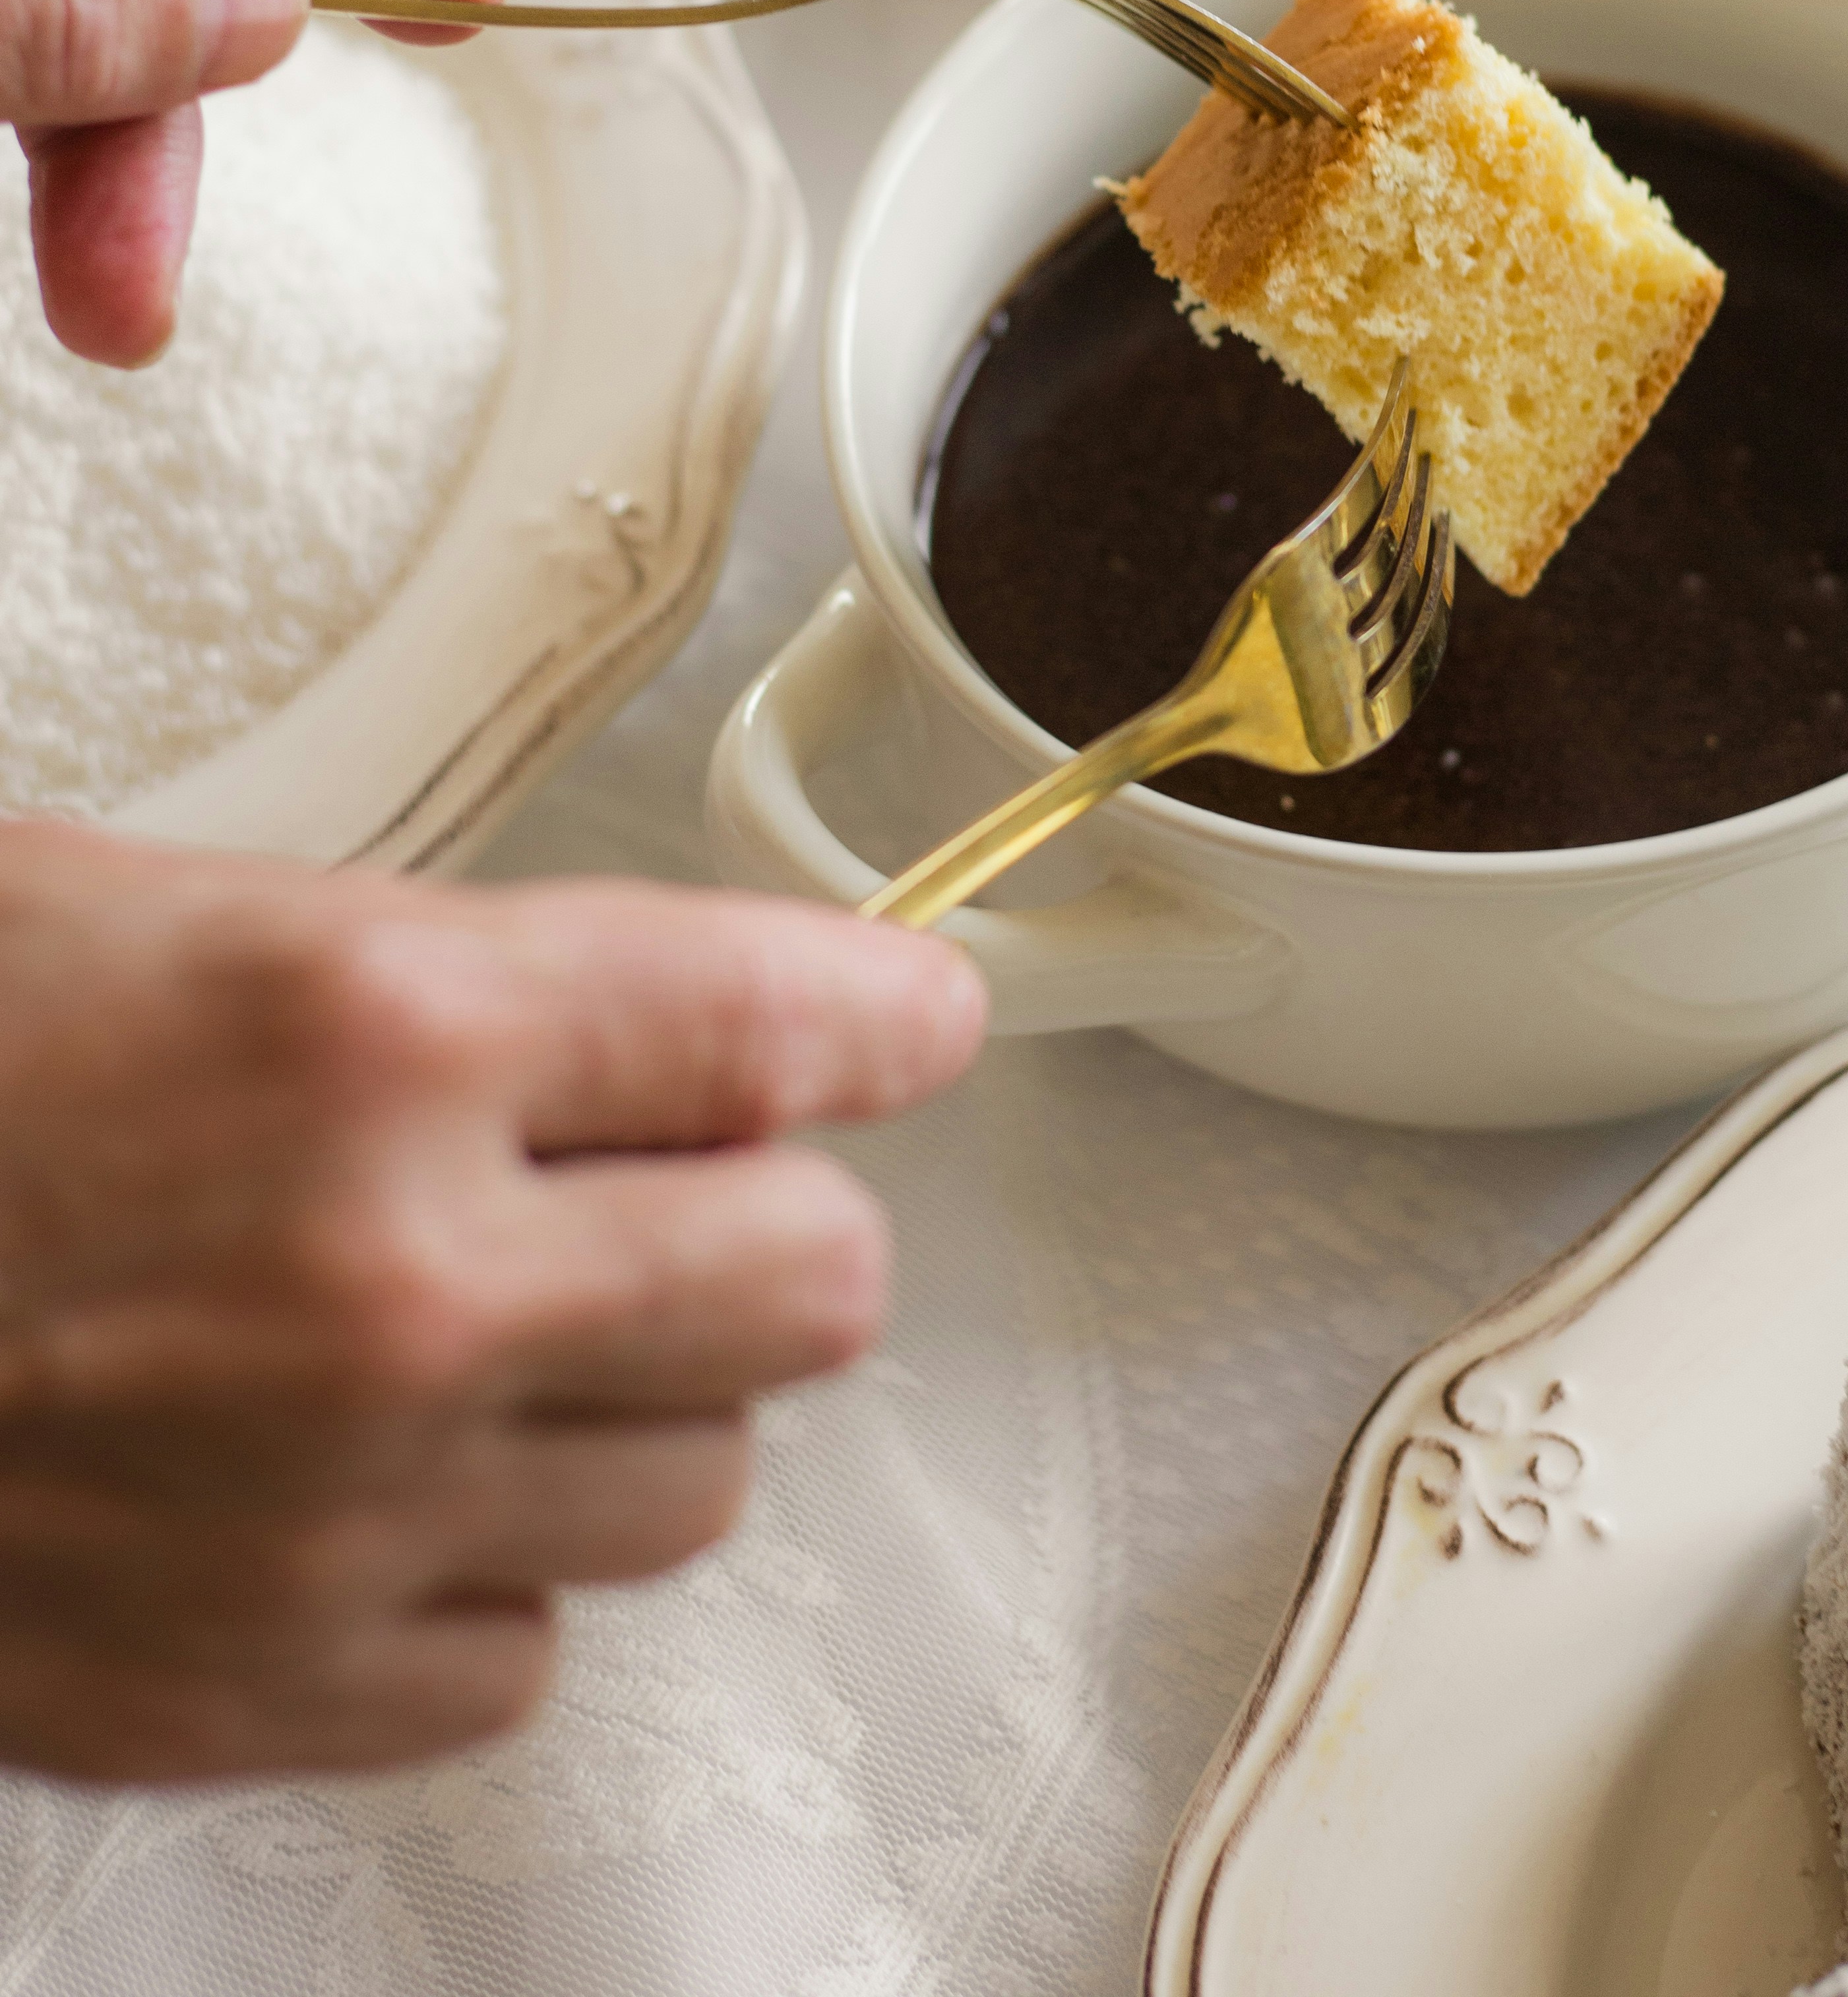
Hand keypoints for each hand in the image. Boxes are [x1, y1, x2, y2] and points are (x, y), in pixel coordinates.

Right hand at [0, 825, 982, 1781]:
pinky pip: (524, 1652)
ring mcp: (336, 1510)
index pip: (781, 1019)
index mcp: (376, 1028)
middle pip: (812, 1279)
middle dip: (774, 1215)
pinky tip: (379, 1481)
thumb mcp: (166, 914)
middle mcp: (396, 1282)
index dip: (885, 1012)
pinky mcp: (249, 1693)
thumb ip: (437, 971)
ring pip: (698, 1478)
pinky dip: (485, 1567)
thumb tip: (649, 1014)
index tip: (921, 1018)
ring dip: (638, 1394)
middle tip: (691, 1181)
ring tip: (496, 1329)